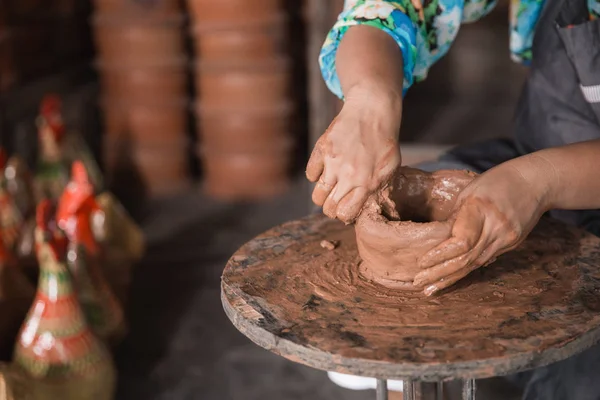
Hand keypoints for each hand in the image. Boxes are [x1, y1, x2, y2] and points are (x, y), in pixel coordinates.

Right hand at [306, 87, 401, 222]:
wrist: (372, 112)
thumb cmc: (384, 142)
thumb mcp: (389, 169)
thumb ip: (376, 188)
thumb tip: (361, 206)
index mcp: (367, 183)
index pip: (345, 213)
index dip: (344, 215)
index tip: (346, 209)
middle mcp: (348, 176)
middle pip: (328, 208)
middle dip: (332, 208)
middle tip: (337, 200)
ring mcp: (333, 163)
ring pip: (317, 196)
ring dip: (322, 195)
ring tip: (331, 188)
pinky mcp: (322, 150)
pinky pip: (311, 174)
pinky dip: (316, 174)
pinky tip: (325, 169)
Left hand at [413, 162, 550, 295]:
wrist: (536, 182)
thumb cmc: (496, 181)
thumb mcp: (469, 192)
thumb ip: (454, 217)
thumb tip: (435, 240)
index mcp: (481, 208)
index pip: (460, 241)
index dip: (440, 254)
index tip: (422, 262)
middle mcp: (496, 226)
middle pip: (466, 257)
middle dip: (440, 273)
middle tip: (419, 283)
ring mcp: (507, 237)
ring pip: (475, 264)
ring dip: (451, 278)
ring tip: (430, 289)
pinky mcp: (512, 243)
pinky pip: (485, 260)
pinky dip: (466, 270)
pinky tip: (450, 278)